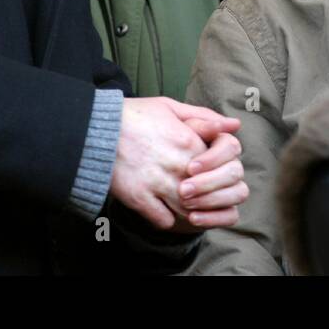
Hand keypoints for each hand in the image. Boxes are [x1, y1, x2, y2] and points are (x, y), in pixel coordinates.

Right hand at [109, 97, 239, 229]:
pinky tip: (162, 210)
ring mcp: (158, 184)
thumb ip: (204, 118)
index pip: (221, 170)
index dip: (219, 177)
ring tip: (184, 205)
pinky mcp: (139, 198)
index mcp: (189, 142)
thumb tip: (233, 125)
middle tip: (200, 196)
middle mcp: (177, 165)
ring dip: (190, 212)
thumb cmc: (134, 115)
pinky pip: (164, 221)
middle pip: (208, 195)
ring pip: (189, 211)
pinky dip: (166, 219)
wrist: (95, 128)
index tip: (210, 176)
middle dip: (208, 199)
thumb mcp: (170, 107)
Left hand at [173, 124, 247, 231]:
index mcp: (222, 144)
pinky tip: (192, 218)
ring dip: (212, 200)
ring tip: (186, 204)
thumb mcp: (174, 129)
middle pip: (235, 172)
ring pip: (239, 193)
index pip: (231, 146)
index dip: (213, 158)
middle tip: (183, 190)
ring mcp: (231, 189)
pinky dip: (213, 218)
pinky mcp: (226, 210)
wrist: (150, 175)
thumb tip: (233, 123)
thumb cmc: (163, 146)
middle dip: (209, 182)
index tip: (190, 168)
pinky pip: (231, 216)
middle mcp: (231, 165)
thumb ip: (200, 122)